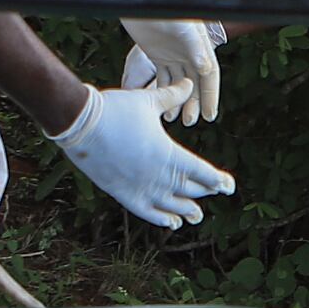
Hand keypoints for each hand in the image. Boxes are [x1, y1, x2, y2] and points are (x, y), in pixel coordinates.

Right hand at [50, 83, 235, 227]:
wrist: (79, 123)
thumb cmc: (115, 108)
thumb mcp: (148, 101)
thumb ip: (172, 96)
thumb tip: (190, 84)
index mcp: (168, 153)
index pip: (201, 172)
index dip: (217, 180)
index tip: (229, 185)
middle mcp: (158, 175)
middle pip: (189, 189)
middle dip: (204, 191)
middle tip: (215, 192)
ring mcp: (140, 186)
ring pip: (171, 205)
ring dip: (186, 210)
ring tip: (197, 216)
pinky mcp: (122, 193)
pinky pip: (147, 212)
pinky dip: (161, 218)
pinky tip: (171, 223)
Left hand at [119, 19, 223, 123]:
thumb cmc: (165, 7)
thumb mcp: (183, 27)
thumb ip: (196, 47)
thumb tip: (206, 69)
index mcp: (199, 46)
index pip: (209, 76)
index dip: (211, 96)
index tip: (210, 116)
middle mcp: (188, 52)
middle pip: (195, 83)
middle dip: (195, 103)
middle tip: (191, 122)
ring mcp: (173, 54)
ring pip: (179, 84)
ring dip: (179, 101)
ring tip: (175, 119)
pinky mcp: (157, 54)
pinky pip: (162, 79)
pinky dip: (163, 93)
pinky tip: (162, 108)